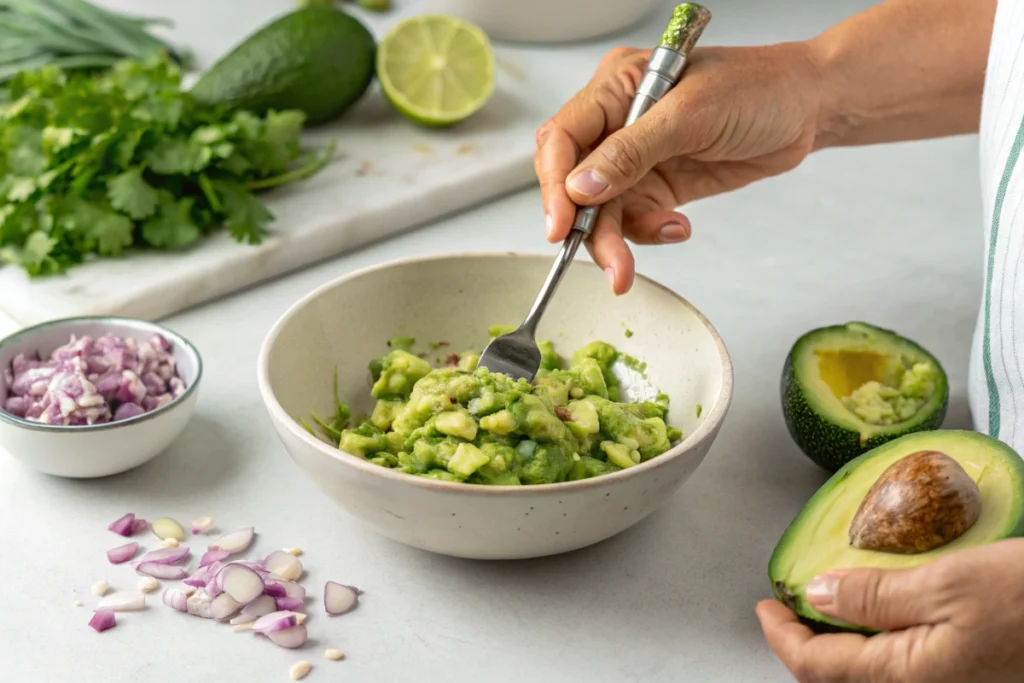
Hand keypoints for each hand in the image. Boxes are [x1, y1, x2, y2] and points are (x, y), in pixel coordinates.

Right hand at [534, 41, 824, 293]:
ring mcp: (637, 157)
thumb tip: (581, 188)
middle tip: (606, 262)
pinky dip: (649, 234)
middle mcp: (618, 123)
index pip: (563, 138)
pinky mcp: (658, 185)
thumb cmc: (758, 88)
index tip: (561, 225)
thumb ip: (631, 152)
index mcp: (616, 87)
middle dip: (588, 226)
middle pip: (576, 182)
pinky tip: (676, 228)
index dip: (554, 184)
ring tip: (629, 269)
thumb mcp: (691, 115)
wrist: (807, 109)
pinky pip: (635, 220)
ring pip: (604, 210)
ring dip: (617, 242)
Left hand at [755, 538, 1023, 681]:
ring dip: (844, 641)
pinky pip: (906, 664)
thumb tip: (817, 595)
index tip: (763, 605)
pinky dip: (881, 638)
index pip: (818, 667)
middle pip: (843, 675)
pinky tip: (884, 608)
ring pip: (874, 671)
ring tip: (830, 600)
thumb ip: (877, 594)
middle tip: (789, 603)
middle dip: (808, 642)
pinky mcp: (970, 674)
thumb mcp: (948, 583)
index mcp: (911, 677)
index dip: (781, 636)